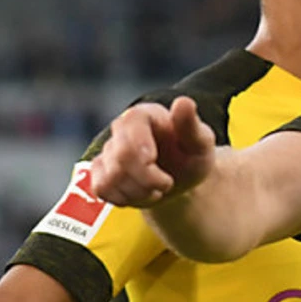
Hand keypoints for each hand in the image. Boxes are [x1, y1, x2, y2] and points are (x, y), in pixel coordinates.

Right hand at [92, 97, 215, 207]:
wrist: (182, 177)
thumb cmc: (192, 154)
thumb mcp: (201, 142)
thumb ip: (191, 125)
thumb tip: (183, 102)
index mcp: (145, 114)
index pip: (130, 124)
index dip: (139, 146)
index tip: (153, 160)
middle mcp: (121, 129)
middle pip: (120, 156)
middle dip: (146, 178)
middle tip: (167, 184)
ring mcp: (108, 150)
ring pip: (110, 177)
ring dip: (138, 191)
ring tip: (158, 189)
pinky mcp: (100, 171)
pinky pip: (101, 189)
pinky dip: (124, 198)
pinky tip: (142, 193)